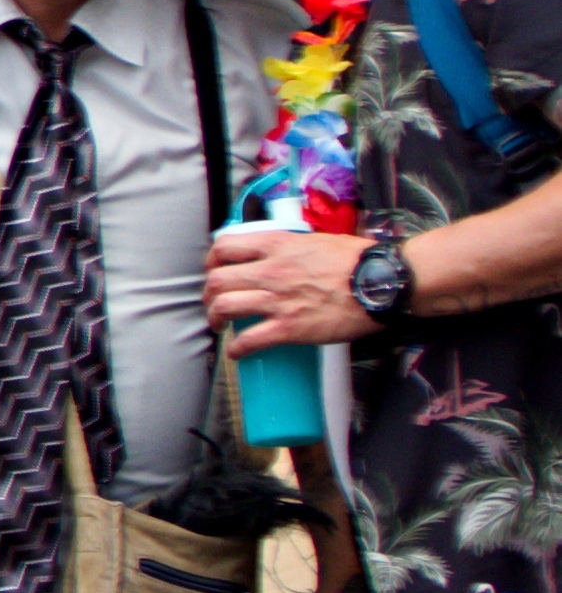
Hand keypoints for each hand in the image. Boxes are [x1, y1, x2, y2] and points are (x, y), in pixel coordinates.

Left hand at [207, 224, 374, 351]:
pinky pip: (249, 340)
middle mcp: (272, 271)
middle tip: (214, 302)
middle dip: (208, 294)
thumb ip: (293, 247)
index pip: (226, 247)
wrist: (384, 282)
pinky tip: (238, 352)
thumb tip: (282, 253)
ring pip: (224, 307)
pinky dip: (237, 348)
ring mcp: (278, 300)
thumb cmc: (359, 261)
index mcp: (279, 246)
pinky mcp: (289, 327)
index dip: (213, 260)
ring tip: (220, 325)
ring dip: (215, 318)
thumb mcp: (319, 240)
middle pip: (217, 280)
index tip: (215, 270)